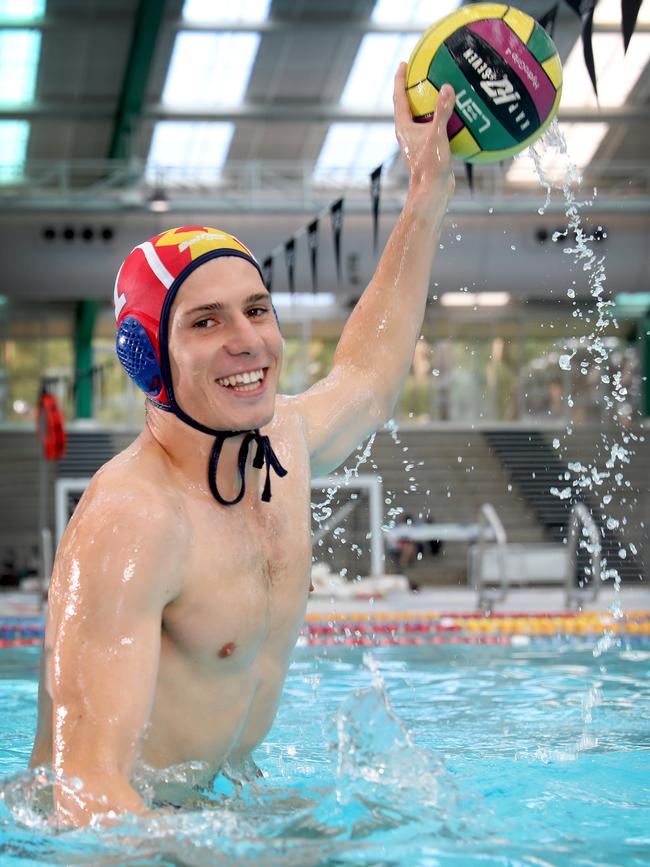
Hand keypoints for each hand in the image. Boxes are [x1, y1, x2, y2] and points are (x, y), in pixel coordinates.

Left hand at [393, 62, 454, 195]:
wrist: (432, 192)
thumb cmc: (429, 166)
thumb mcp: (437, 135)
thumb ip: (442, 111)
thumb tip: (448, 88)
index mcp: (404, 127)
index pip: (399, 97)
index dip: (400, 79)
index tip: (404, 63)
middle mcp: (408, 133)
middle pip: (408, 105)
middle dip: (413, 88)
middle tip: (421, 71)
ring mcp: (418, 142)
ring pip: (422, 117)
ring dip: (430, 104)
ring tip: (441, 89)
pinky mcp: (429, 150)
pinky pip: (436, 128)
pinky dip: (445, 119)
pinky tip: (460, 115)